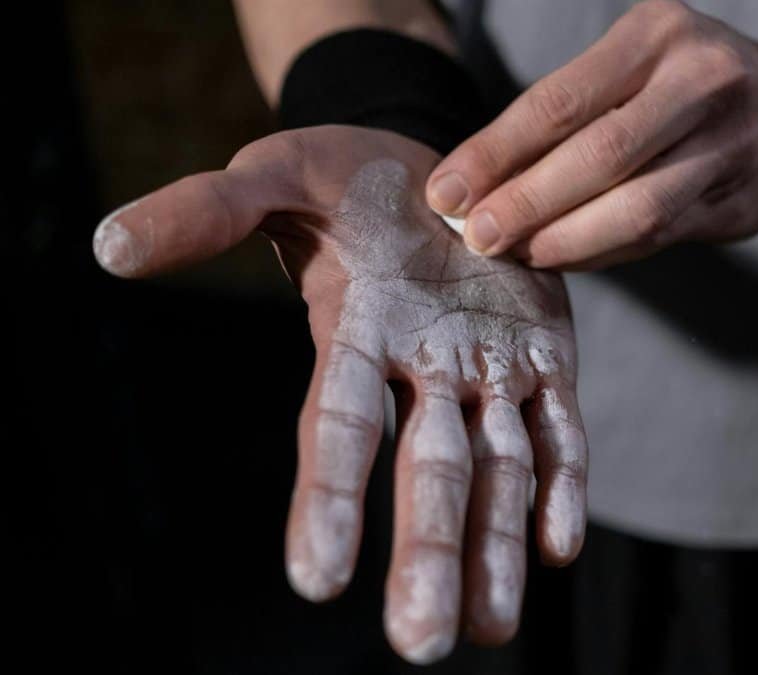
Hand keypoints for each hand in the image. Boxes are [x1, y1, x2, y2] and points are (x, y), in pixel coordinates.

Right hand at [92, 126, 586, 662]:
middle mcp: (423, 369)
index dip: (328, 496)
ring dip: (497, 546)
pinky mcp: (546, 355)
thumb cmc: (346, 176)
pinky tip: (558, 547)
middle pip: (426, 470)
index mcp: (357, 334)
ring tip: (494, 628)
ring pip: (498, 468)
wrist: (439, 166)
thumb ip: (210, 211)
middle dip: (426, 552)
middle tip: (423, 643)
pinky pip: (559, 427)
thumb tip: (110, 246)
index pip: (339, 426)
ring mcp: (488, 367)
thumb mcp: (276, 174)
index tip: (316, 579)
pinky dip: (562, 482)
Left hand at [424, 0, 757, 269]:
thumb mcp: (633, 65)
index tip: (447, 191)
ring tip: (518, 253)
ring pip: (636, 207)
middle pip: (599, 155)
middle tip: (477, 235)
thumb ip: (569, 116)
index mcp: (655, 35)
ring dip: (566, 239)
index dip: (495, 153)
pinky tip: (567, 256)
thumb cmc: (684, 84)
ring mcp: (731, 143)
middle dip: (527, 202)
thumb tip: (480, 185)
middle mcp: (701, 81)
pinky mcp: (743, 200)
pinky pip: (660, 235)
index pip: (559, 101)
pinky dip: (605, 251)